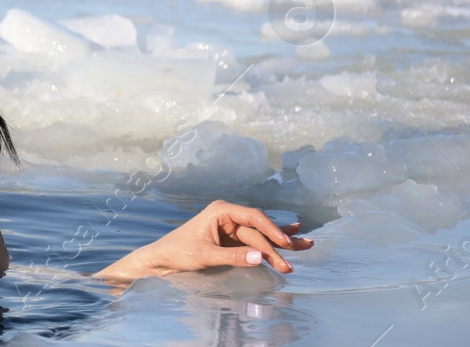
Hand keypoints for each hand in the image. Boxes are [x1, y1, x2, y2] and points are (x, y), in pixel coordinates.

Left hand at [97, 200, 314, 282]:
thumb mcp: (205, 255)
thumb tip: (259, 258)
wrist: (163, 259)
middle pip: (259, 229)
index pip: (252, 216)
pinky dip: (271, 243)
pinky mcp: (232, 240)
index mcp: (220, 211)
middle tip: (300, 253)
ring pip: (261, 237)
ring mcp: (231, 228)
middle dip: (279, 243)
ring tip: (307, 245)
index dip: (271, 228)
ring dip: (280, 245)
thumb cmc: (179, 252)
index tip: (285, 243)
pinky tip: (290, 237)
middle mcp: (228, 216)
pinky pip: (255, 242)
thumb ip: (233, 256)